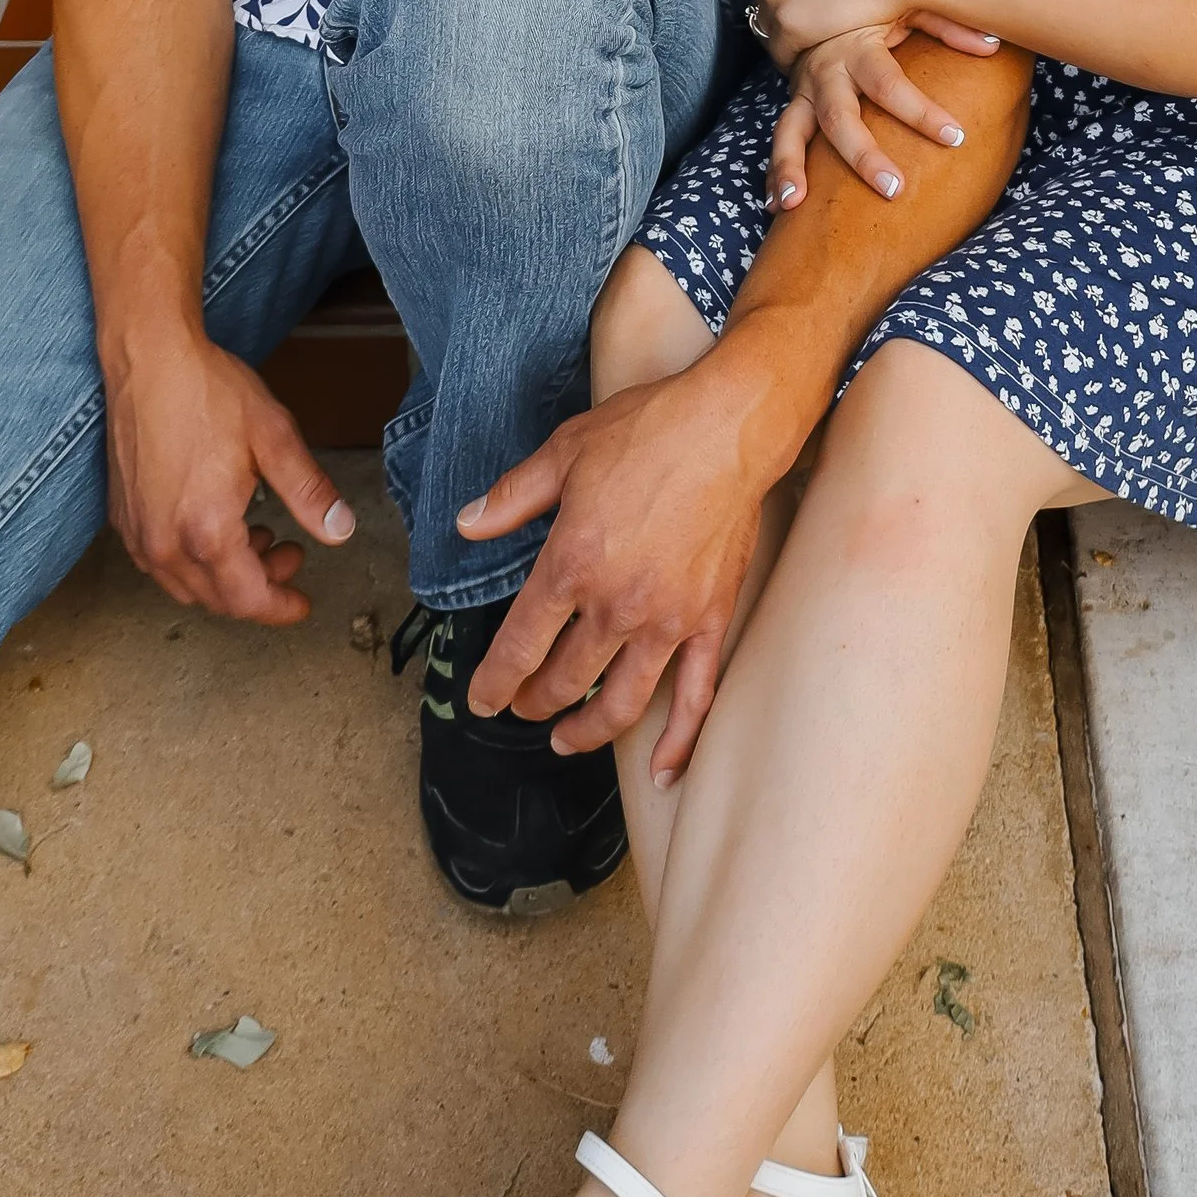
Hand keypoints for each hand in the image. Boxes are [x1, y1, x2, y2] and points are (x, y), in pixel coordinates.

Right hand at [103, 329, 354, 625]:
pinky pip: (159, 563)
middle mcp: (164, 542)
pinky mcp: (121, 516)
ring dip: (226, 576)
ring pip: (186, 586)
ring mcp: (137, 532)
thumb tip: (341, 531)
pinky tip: (214, 526)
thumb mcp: (274, 438)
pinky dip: (193, 561)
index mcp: (206, 530)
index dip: (281, 607)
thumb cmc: (206, 391)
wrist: (147, 358)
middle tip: (290, 552)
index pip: (248, 600)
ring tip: (257, 535)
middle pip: (218, 599)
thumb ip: (310, 493)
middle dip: (260, 587)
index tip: (302, 603)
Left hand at [455, 361, 783, 783]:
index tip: (481, 701)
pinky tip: (662, 769)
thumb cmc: (647, 431)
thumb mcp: (563, 453)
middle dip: (533, 701)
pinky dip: (679, 740)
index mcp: (572, 564)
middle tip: (520, 706)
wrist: (729, 427)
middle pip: (564, 679)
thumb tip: (467, 525)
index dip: (494, 683)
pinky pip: (696, 695)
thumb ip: (511, 499)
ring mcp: (668, 620)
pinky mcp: (711, 621)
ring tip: (565, 738)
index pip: (520, 645)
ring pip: (621, 702)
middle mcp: (617, 604)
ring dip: (586, 730)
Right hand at [766, 18, 995, 203]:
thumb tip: (993, 44)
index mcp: (857, 47)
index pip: (890, 85)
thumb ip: (948, 25)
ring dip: (792, 167)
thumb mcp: (910, 6)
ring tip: (794, 203)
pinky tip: (778, 206)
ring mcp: (804, 90)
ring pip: (792, 131)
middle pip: (840, 118)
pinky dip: (776, 173)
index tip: (956, 138)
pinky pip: (781, 139)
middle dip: (863, 155)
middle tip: (894, 188)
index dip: (922, 112)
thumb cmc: (878, 7)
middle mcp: (825, 71)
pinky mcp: (795, 104)